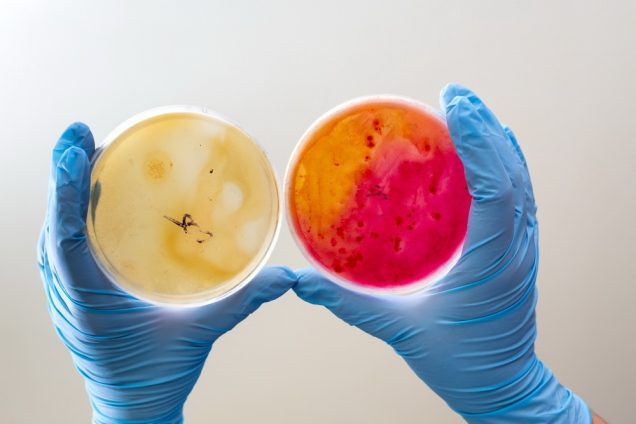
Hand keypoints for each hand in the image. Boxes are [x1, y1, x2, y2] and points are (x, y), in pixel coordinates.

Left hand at [37, 123, 295, 423]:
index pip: (67, 233)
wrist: (132, 409)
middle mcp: (68, 292)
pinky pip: (62, 248)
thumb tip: (283, 278)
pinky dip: (70, 216)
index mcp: (89, 298)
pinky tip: (89, 200)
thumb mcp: (199, 334)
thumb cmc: (158, 375)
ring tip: (81, 157)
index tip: (75, 144)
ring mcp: (65, 295)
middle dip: (63, 176)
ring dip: (63, 194)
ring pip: (53, 235)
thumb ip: (241, 301)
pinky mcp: (72, 296)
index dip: (67, 185)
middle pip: (54, 224)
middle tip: (77, 135)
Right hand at [294, 84, 590, 422]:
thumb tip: (302, 282)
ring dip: (497, 142)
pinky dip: (505, 165)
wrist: (503, 387)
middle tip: (455, 95)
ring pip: (521, 181)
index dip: (476, 141)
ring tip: (470, 111)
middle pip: (512, 173)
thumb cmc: (457, 363)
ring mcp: (524, 249)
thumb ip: (349, 304)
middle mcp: (516, 249)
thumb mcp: (400, 330)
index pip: (494, 188)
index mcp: (490, 263)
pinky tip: (489, 149)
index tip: (454, 105)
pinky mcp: (522, 252)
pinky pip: (520, 197)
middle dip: (485, 128)